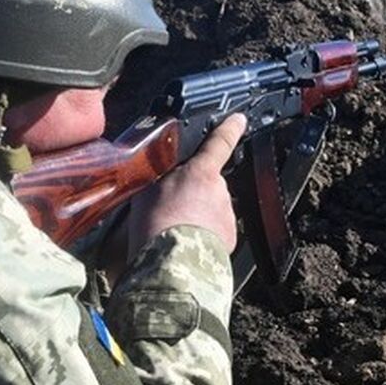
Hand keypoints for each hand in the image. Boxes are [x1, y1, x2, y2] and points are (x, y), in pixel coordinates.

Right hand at [128, 114, 246, 256]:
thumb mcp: (146, 192)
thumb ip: (158, 177)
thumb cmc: (155, 228)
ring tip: (175, 231)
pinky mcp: (229, 238)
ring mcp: (226, 214)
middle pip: (208, 185)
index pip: (219, 143)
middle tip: (170, 210)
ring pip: (212, 210)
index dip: (229, 129)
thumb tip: (156, 175)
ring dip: (198, 217)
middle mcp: (219, 190)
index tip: (239, 120)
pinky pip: (216, 231)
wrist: (172, 263)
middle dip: (194, 194)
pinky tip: (187, 244)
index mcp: (200, 173)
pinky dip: (204, 236)